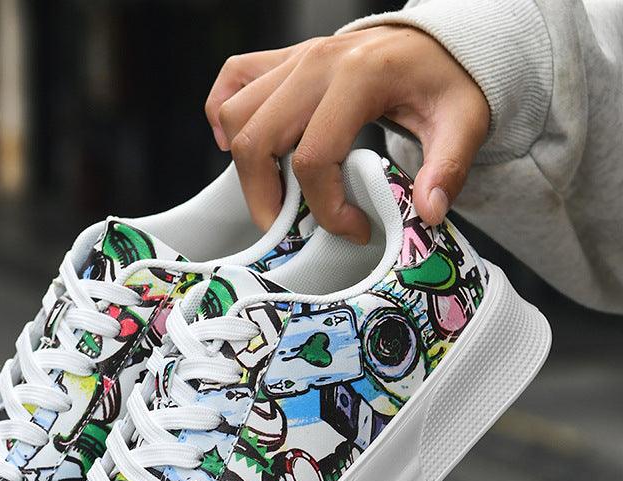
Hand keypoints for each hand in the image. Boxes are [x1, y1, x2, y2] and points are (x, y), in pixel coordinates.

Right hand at [205, 26, 489, 241]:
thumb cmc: (444, 82)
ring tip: (275, 197)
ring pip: (236, 115)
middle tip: (291, 229)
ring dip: (245, 167)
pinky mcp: (284, 61)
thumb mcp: (465, 122)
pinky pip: (233, 78)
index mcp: (357, 78)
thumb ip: (448, 168)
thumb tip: (426, 212)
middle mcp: (316, 64)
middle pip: (257, 141)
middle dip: (266, 200)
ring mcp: (294, 59)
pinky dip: (223, 114)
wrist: (435, 42)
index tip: (354, 230)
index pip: (314, 158)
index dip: (326, 208)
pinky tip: (237, 145)